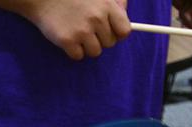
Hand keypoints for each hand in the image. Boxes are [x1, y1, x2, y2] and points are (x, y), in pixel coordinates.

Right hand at [10, 0, 131, 60]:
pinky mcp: (67, 41)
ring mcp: (82, 31)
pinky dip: (73, 51)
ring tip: (77, 34)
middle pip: (109, 43)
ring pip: (95, 52)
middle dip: (100, 39)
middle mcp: (97, 19)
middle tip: (87, 30)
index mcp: (107, 6)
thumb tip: (124, 14)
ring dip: (87, 47)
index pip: (124, 31)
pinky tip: (68, 38)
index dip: (118, 34)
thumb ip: (115, 2)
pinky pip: (78, 56)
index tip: (109, 32)